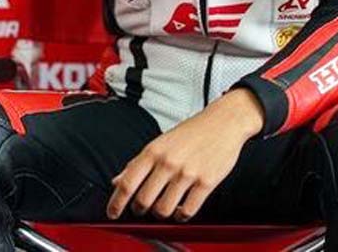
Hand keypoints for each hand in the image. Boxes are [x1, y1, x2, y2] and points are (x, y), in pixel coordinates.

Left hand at [106, 89, 264, 221]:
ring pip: (163, 210)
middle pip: (143, 201)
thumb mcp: (161, 142)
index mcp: (154, 150)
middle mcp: (169, 162)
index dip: (116, 202)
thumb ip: (139, 162)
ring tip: (164, 207)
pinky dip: (181, 216)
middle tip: (143, 208)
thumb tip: (117, 181)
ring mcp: (188, 173)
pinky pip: (187, 211)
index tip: (112, 213)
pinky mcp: (206, 182)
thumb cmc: (193, 130)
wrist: (224, 121)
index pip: (128, 183)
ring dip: (161, 214)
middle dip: (140, 210)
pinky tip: (181, 208)